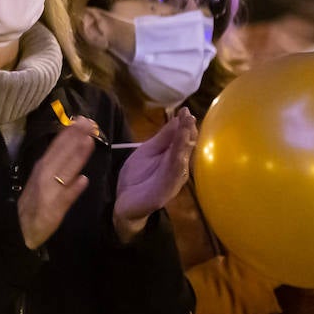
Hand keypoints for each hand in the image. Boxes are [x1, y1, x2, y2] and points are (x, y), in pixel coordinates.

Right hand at [20, 118, 96, 248]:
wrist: (18, 230)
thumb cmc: (32, 205)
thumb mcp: (42, 184)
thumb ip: (58, 173)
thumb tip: (81, 169)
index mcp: (42, 168)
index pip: (57, 147)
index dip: (69, 134)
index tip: (82, 119)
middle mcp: (45, 176)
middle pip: (62, 154)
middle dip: (75, 138)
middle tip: (89, 121)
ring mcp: (49, 191)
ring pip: (64, 171)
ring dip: (76, 156)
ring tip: (89, 140)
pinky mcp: (53, 209)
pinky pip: (64, 197)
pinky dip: (72, 189)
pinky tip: (83, 180)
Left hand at [114, 108, 197, 241]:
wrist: (124, 202)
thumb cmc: (137, 177)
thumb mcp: (147, 152)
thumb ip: (163, 138)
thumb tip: (178, 119)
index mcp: (174, 158)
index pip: (182, 139)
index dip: (184, 125)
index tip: (186, 111)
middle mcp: (178, 169)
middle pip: (184, 148)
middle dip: (187, 132)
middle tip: (189, 116)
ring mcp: (172, 181)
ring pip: (180, 161)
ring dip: (183, 145)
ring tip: (186, 130)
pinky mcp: (164, 193)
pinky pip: (171, 178)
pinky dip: (176, 166)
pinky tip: (179, 156)